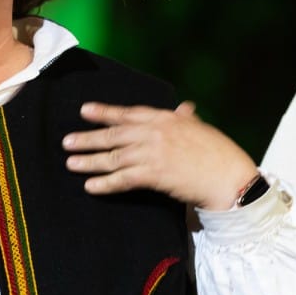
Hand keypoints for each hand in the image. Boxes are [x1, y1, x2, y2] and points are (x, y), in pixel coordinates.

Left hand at [63, 101, 259, 209]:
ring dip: (90, 161)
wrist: (229, 176)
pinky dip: (105, 183)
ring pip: (114, 157)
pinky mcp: (154, 175)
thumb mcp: (201, 129)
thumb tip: (185, 108)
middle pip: (115, 135)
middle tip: (67, 142)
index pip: (128, 114)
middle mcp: (156, 132)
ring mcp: (154, 153)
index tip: (85, 111)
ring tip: (71, 164)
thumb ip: (187, 119)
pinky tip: (91, 186)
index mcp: (166, 118)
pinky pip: (124, 179)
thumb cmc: (219, 153)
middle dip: (89, 138)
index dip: (105, 112)